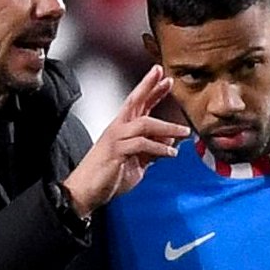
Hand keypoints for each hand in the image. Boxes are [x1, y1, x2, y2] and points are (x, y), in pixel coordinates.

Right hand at [63, 65, 188, 215]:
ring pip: (144, 123)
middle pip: (135, 102)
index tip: (165, 79)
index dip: (151, 90)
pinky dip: (158, 148)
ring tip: (184, 132)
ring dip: (167, 127)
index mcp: (122, 129)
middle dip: (150, 87)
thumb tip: (170, 141)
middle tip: (165, 77)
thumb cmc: (107, 176)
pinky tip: (170, 153)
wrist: (86, 191)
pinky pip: (141, 144)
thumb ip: (152, 149)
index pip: (138, 104)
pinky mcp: (116, 151)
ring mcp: (116, 138)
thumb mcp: (137, 161)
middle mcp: (118, 129)